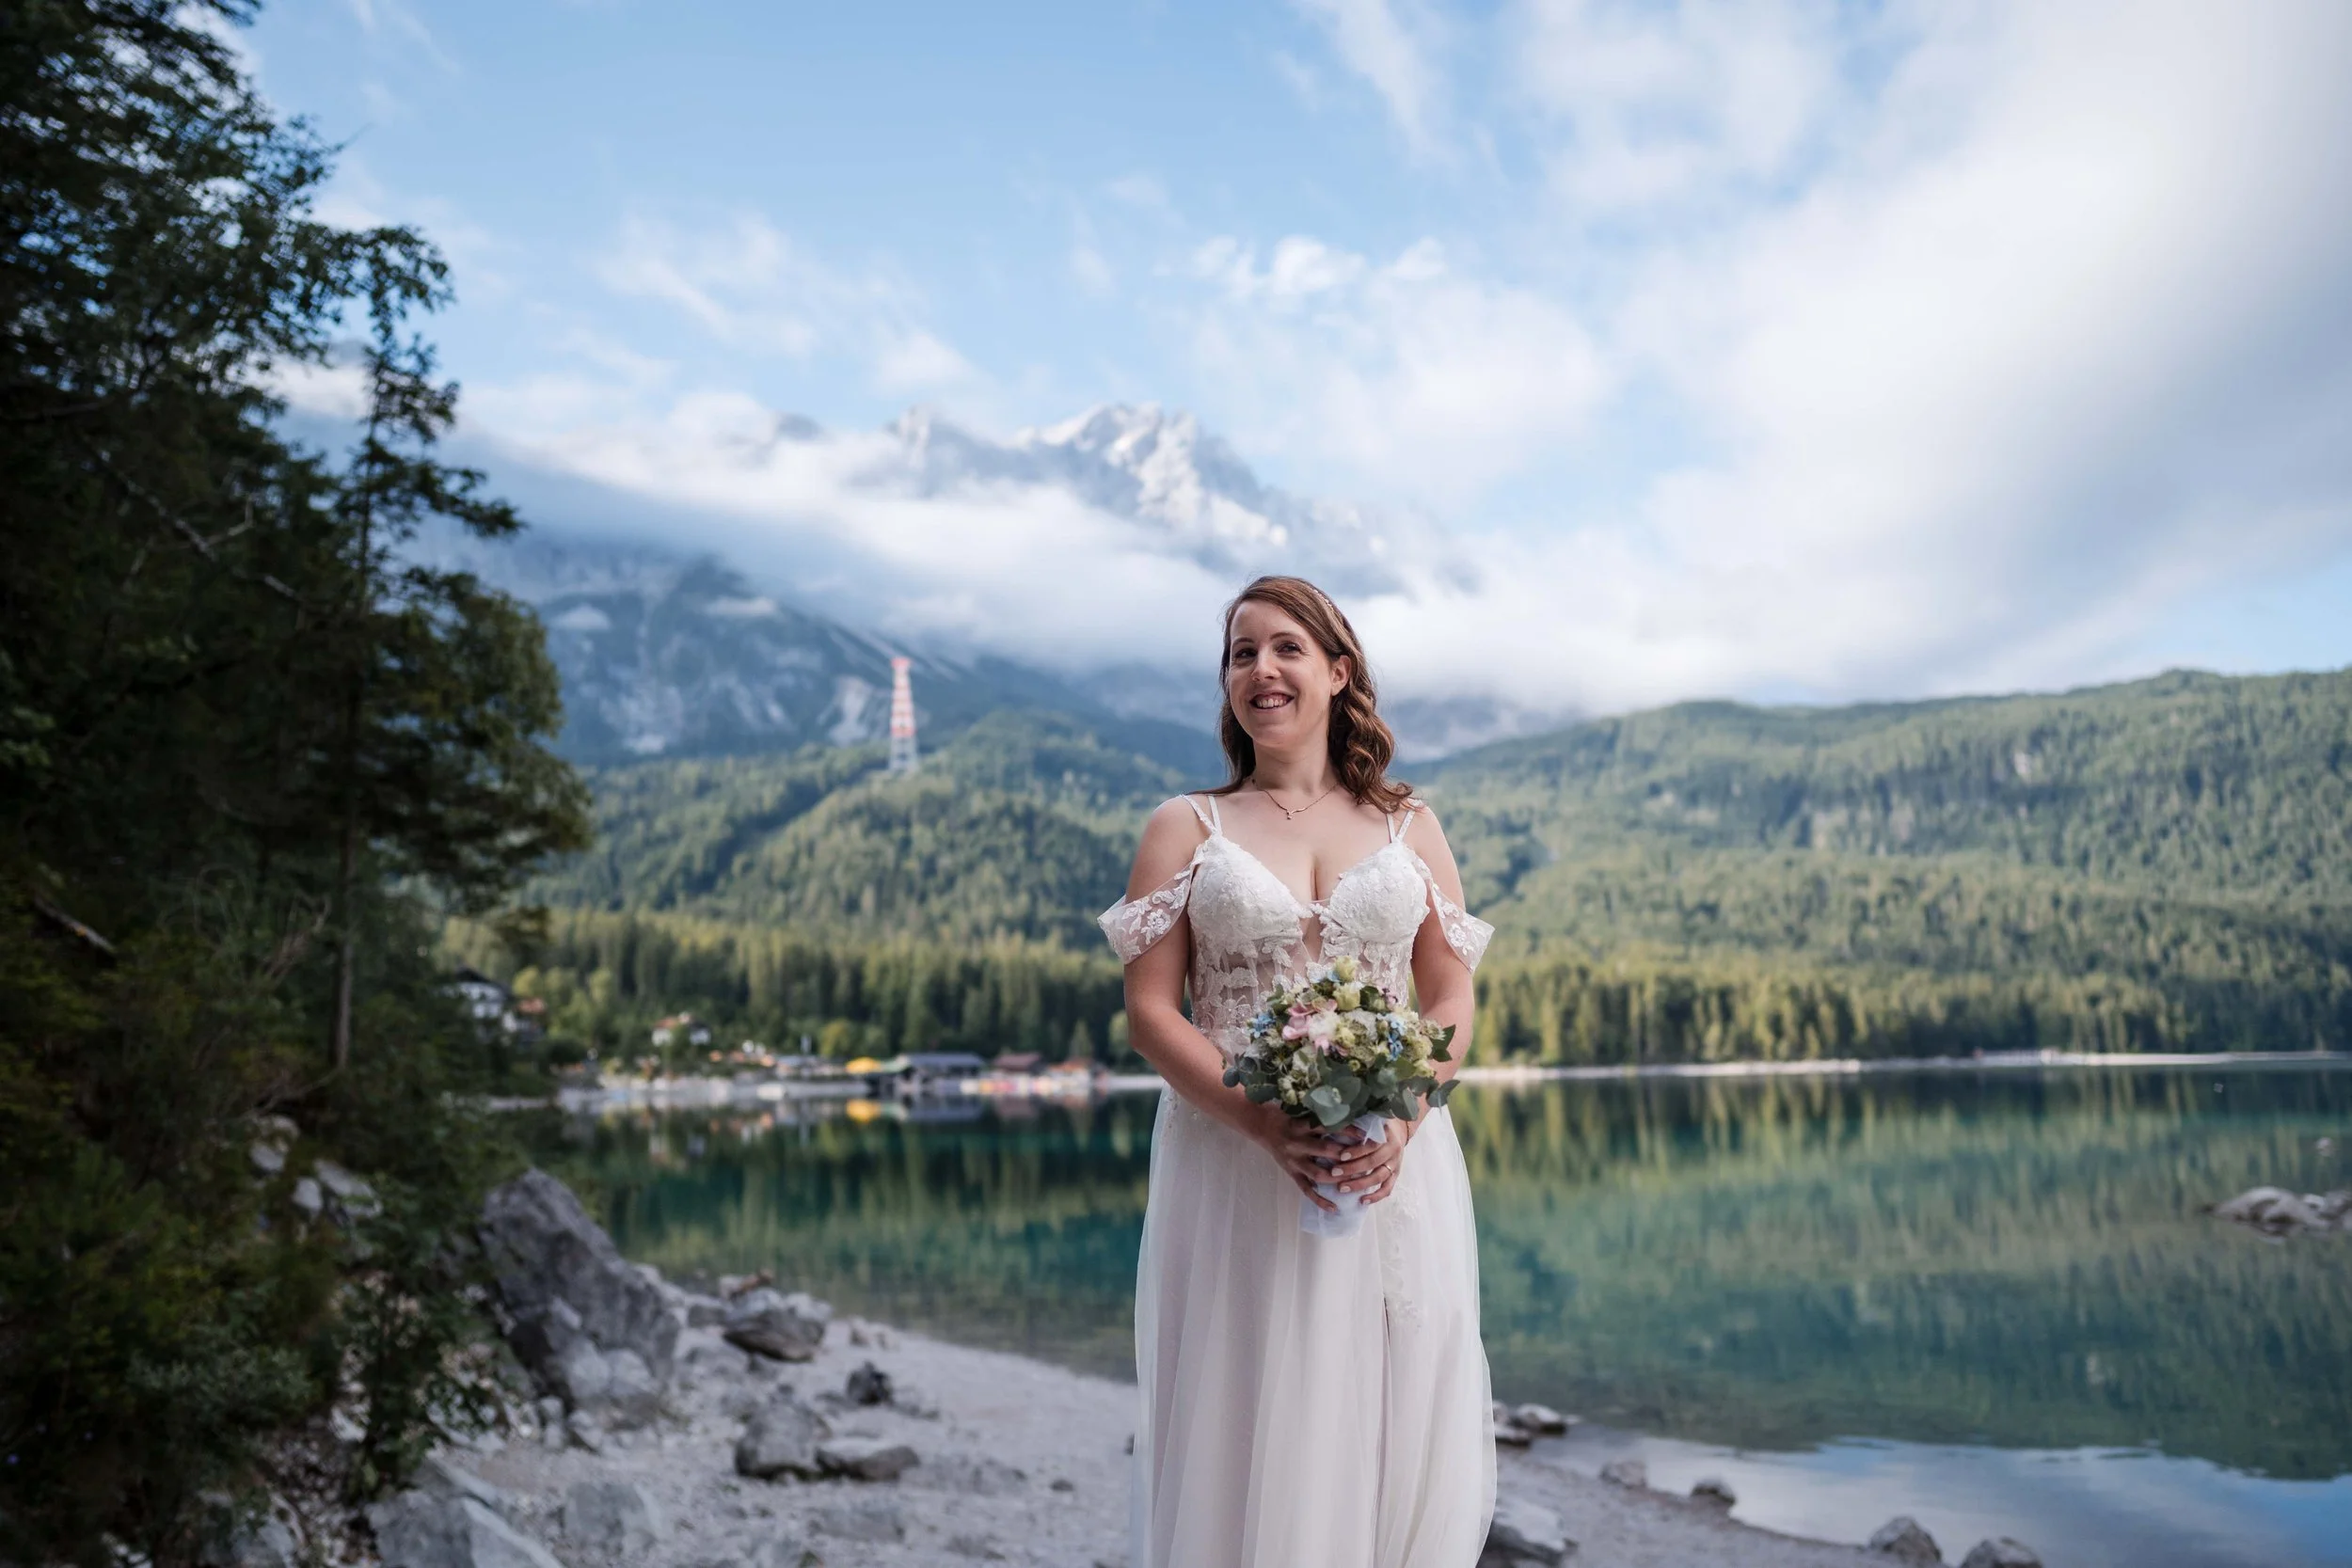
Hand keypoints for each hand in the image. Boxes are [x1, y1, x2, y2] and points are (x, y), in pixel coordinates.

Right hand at [1247, 1103, 1361, 1212]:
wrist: (1262, 1127)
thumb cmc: (1287, 1117)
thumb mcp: (1303, 1113)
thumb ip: (1322, 1118)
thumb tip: (1351, 1117)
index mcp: (1302, 1126)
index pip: (1328, 1127)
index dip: (1347, 1130)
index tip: (1365, 1134)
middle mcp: (1298, 1143)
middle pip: (1325, 1150)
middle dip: (1346, 1155)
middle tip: (1366, 1159)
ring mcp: (1294, 1161)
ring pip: (1318, 1173)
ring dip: (1338, 1177)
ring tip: (1356, 1181)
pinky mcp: (1291, 1173)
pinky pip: (1306, 1190)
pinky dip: (1320, 1200)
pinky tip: (1334, 1208)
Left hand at [1325, 1115, 1411, 1204]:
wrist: (1397, 1129)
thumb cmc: (1375, 1125)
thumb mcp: (1370, 1121)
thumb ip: (1356, 1125)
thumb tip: (1334, 1125)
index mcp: (1385, 1135)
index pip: (1371, 1144)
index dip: (1356, 1151)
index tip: (1340, 1156)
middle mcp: (1392, 1149)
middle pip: (1372, 1162)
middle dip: (1352, 1169)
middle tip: (1333, 1173)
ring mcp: (1395, 1163)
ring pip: (1379, 1177)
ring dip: (1360, 1184)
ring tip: (1341, 1188)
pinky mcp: (1396, 1174)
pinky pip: (1387, 1188)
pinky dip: (1376, 1196)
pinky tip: (1362, 1201)